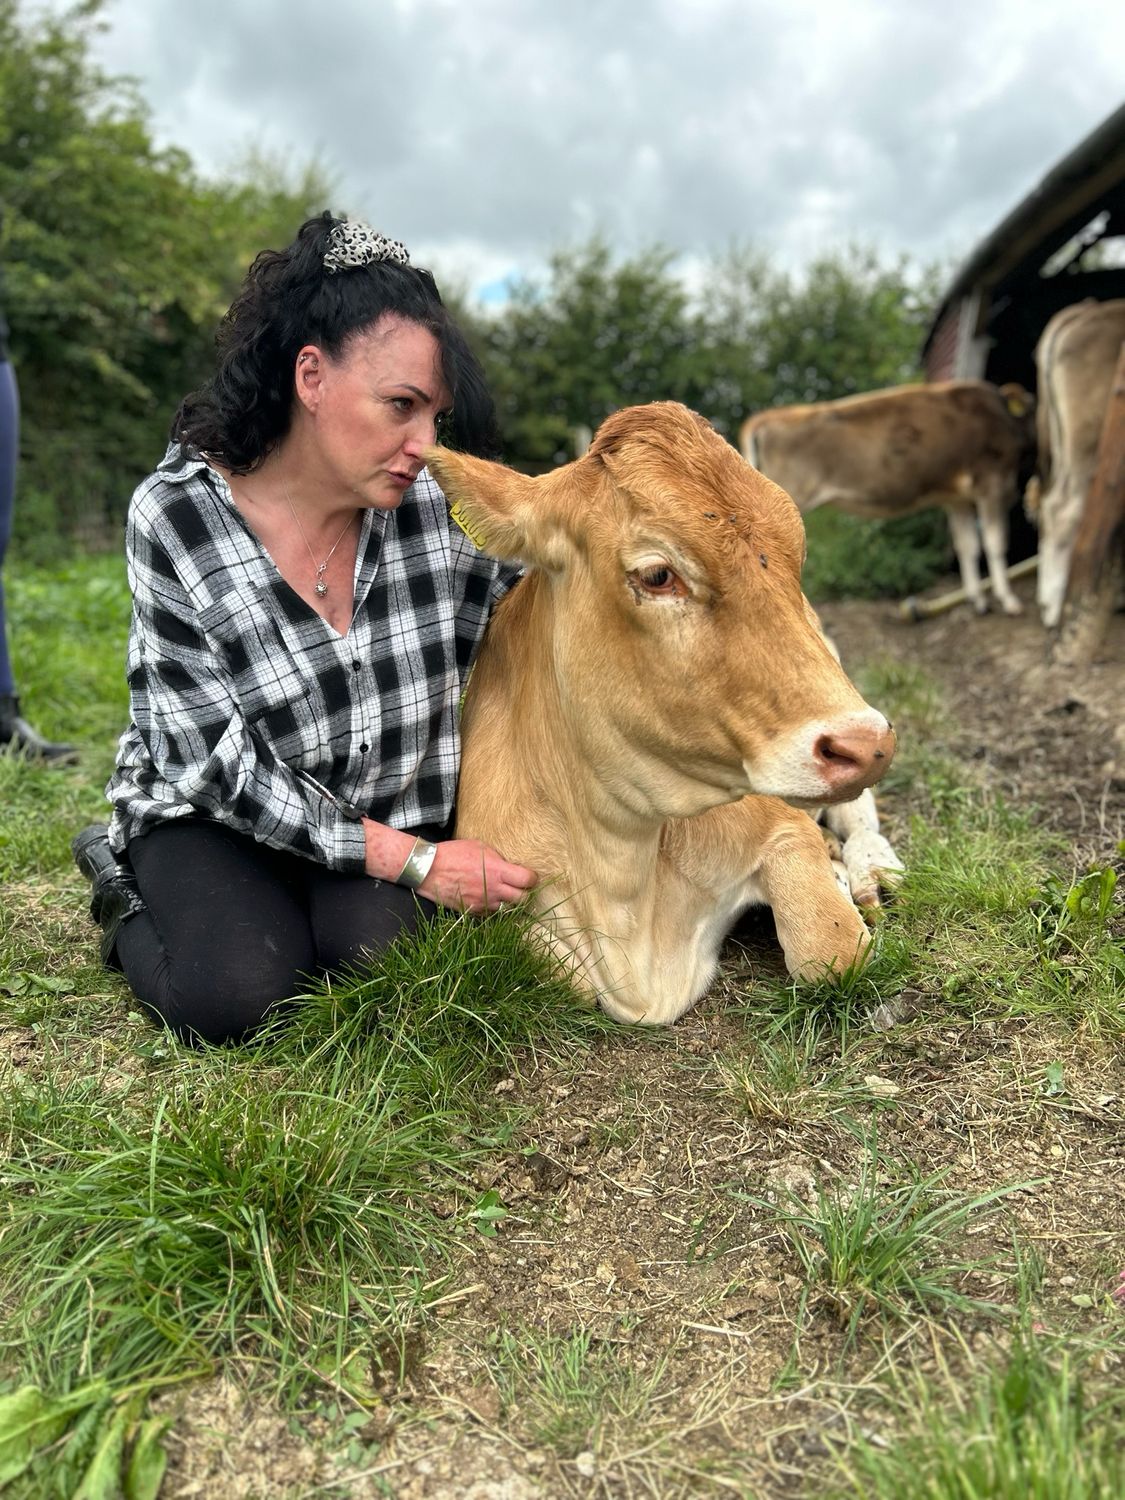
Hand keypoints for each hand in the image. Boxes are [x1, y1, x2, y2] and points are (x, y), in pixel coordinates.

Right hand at [418, 839, 537, 914]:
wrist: (429, 869)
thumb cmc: (454, 854)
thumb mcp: (480, 847)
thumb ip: (498, 859)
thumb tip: (510, 866)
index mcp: (497, 870)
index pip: (528, 880)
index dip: (532, 879)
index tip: (529, 877)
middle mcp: (493, 889)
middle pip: (522, 900)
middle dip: (524, 893)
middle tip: (520, 888)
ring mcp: (483, 903)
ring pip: (507, 910)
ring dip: (507, 902)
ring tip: (502, 893)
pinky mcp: (472, 911)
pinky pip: (490, 914)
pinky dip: (492, 908)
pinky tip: (487, 898)